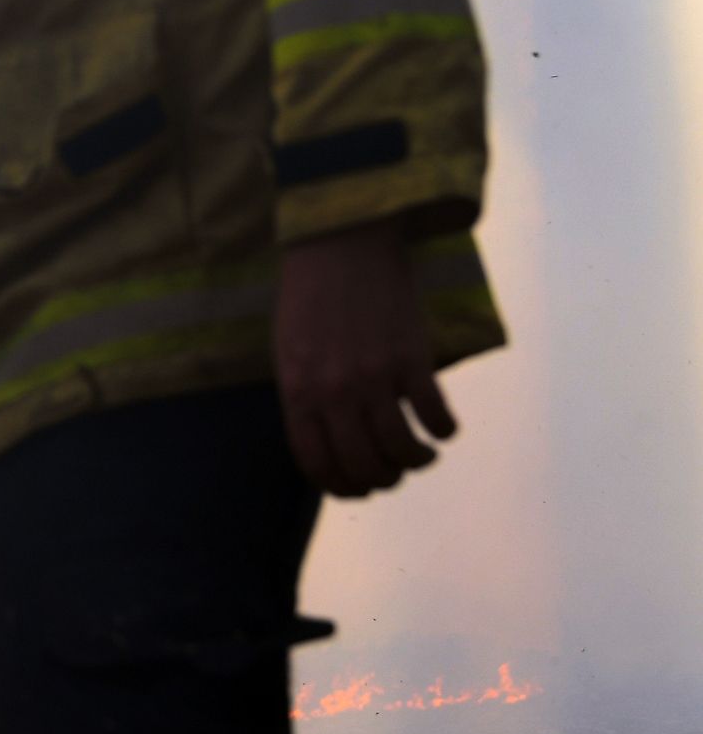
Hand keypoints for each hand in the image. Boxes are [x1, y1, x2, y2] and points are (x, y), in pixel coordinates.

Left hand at [273, 215, 459, 497]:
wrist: (340, 244)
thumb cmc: (309, 297)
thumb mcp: (288, 350)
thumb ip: (304, 396)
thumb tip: (326, 442)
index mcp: (298, 390)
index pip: (317, 463)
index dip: (340, 487)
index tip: (357, 489)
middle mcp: (334, 391)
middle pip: (363, 465)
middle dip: (381, 480)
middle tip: (393, 472)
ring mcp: (374, 377)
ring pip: (401, 450)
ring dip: (415, 462)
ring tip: (421, 454)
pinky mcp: (411, 359)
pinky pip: (435, 417)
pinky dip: (444, 432)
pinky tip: (442, 428)